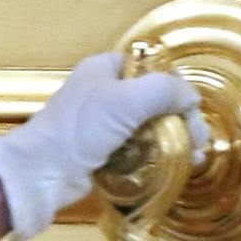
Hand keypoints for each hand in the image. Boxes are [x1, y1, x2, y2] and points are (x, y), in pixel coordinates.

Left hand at [0, 52, 205, 239]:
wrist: (42, 173)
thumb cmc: (80, 129)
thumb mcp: (125, 100)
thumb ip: (163, 90)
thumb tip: (192, 97)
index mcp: (105, 69)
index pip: (150, 67)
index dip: (174, 84)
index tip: (191, 106)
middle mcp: (106, 93)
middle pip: (155, 100)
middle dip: (181, 118)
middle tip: (198, 139)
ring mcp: (105, 125)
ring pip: (150, 127)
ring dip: (174, 140)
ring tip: (193, 158)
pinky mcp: (105, 152)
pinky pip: (140, 150)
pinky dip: (158, 157)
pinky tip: (176, 167)